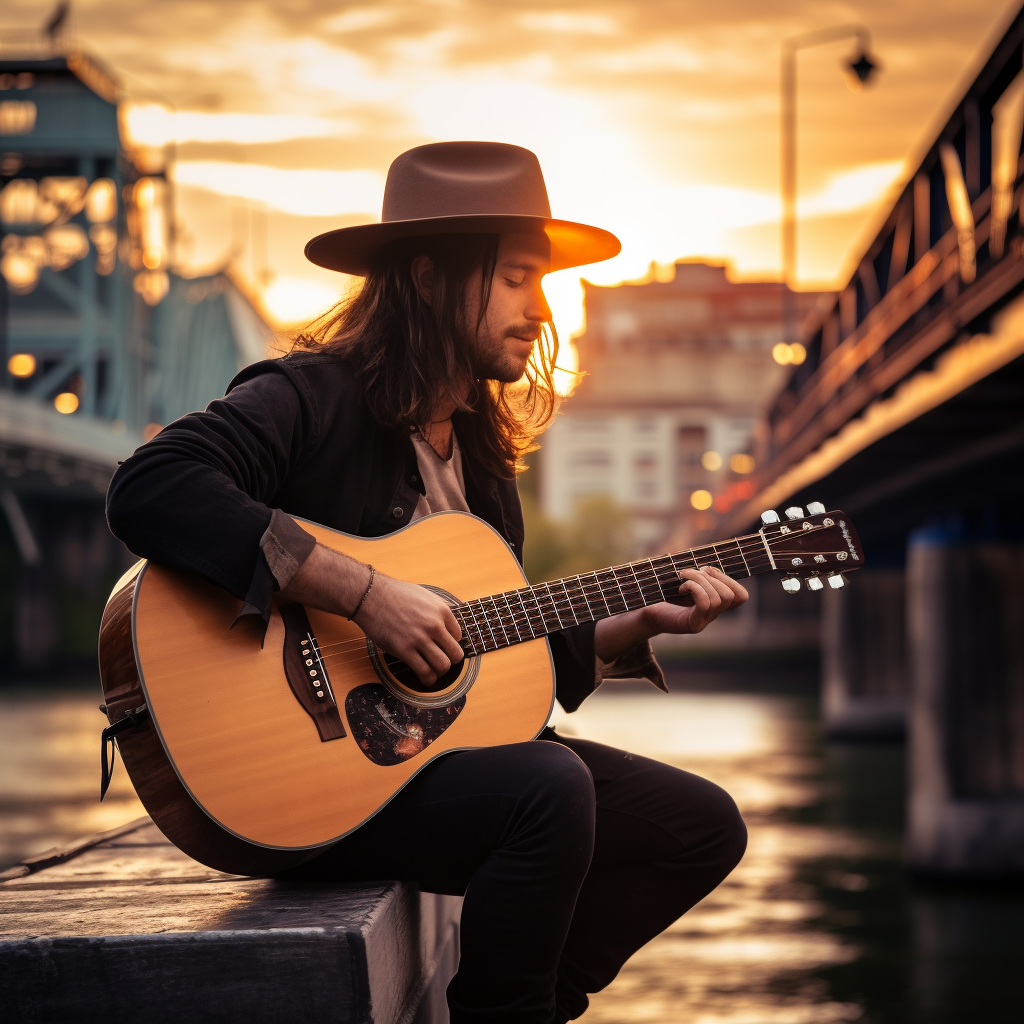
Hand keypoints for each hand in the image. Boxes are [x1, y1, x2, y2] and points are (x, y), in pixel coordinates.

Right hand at [354, 573, 464, 684]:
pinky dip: (428, 679)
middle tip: (442, 661)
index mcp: (441, 610)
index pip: (458, 636)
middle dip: (451, 661)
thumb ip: (437, 611)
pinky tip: (426, 679)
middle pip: (455, 654)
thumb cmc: (395, 594)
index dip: (450, 643)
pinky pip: (424, 671)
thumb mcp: (424, 596)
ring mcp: (419, 638)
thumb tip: (446, 627)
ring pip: (443, 665)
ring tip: (435, 671)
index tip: (442, 646)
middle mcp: (434, 625)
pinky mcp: (404, 650)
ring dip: (440, 672)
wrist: (371, 596)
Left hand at [593, 565, 748, 661]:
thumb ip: (699, 574)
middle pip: (730, 596)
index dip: (730, 580)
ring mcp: (702, 622)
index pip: (741, 597)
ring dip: (700, 580)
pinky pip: (705, 605)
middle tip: (692, 572)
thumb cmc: (659, 592)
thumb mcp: (682, 579)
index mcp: (713, 605)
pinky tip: (681, 588)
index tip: (708, 571)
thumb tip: (709, 566)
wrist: (638, 609)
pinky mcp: (690, 625)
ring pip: (718, 598)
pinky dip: (695, 589)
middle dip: (713, 577)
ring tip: (682, 577)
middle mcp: (711, 616)